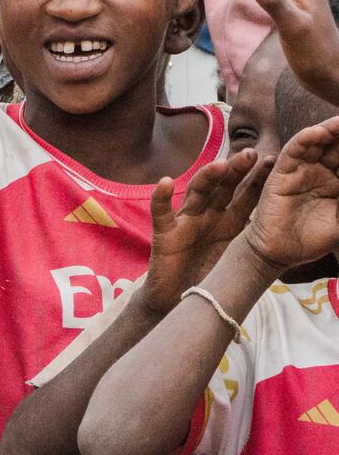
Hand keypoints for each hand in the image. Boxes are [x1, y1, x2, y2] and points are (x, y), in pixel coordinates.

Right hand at [135, 148, 268, 315]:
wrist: (185, 301)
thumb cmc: (214, 278)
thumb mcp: (242, 257)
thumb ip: (261, 241)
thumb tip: (293, 228)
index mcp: (230, 221)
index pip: (246, 194)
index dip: (258, 177)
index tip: (273, 159)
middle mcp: (209, 215)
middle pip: (223, 187)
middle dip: (235, 170)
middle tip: (250, 154)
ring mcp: (187, 222)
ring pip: (196, 193)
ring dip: (206, 178)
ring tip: (220, 165)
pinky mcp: (166, 234)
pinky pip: (161, 213)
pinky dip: (160, 197)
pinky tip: (166, 182)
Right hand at [243, 116, 338, 274]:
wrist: (281, 253)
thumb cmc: (312, 240)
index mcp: (338, 182)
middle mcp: (321, 172)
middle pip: (336, 146)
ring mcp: (301, 170)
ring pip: (317, 143)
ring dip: (329, 130)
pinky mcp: (282, 172)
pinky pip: (293, 151)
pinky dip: (305, 139)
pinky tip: (318, 132)